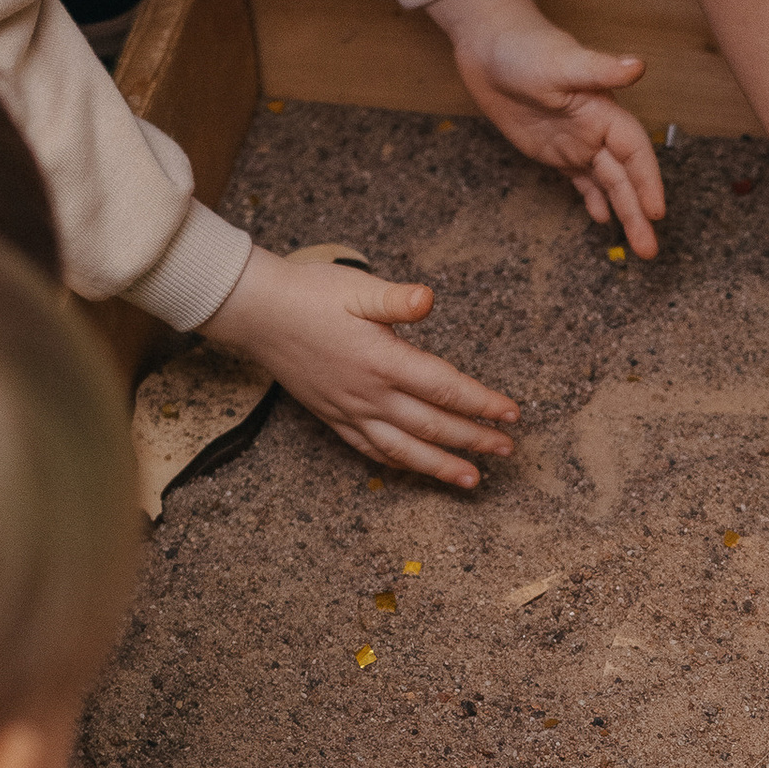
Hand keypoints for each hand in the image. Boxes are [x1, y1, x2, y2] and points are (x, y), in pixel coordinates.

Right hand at [204, 242, 518, 491]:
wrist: (256, 312)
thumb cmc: (309, 294)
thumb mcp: (356, 287)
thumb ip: (396, 299)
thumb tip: (428, 299)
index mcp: (382, 360)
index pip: (445, 389)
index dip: (482, 403)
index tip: (512, 414)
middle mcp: (368, 394)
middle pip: (432, 425)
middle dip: (473, 440)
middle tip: (507, 451)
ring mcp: (349, 410)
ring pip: (402, 449)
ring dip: (440, 466)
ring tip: (472, 480)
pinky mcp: (332, 416)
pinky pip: (369, 450)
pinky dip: (397, 463)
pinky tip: (415, 469)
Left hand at [428, 0, 666, 254]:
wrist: (490, 45)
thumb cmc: (526, 47)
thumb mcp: (562, 61)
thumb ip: (600, 69)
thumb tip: (638, 66)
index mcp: (604, 111)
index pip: (634, 152)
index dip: (648, 181)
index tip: (656, 212)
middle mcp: (596, 130)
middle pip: (625, 177)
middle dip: (639, 212)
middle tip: (650, 250)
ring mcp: (576, 141)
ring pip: (607, 184)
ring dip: (623, 212)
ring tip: (640, 248)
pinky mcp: (553, 149)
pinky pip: (581, 179)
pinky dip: (593, 199)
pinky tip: (601, 219)